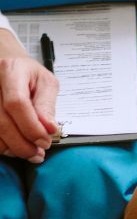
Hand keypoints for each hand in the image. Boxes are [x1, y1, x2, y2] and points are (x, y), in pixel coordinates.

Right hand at [0, 30, 58, 163]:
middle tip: (39, 153)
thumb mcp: (45, 82)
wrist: (5, 65)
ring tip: (30, 153)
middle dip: (23, 143)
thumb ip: (47, 104)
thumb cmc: (27, 74)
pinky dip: (2, 146)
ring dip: (12, 149)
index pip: (17, 104)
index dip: (31, 126)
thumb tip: (49, 128)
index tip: (45, 141)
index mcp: (10, 71)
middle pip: (2, 122)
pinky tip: (15, 148)